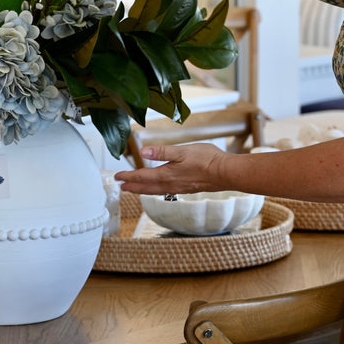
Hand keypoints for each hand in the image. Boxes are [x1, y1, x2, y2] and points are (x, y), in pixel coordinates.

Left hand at [114, 143, 228, 195]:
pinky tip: (158, 189)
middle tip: (121, 186)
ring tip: (134, 189)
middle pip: (146, 188)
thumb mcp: (182, 151)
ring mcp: (179, 188)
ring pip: (155, 191)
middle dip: (132, 187)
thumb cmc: (207, 160)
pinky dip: (155, 191)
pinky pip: (165, 191)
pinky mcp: (187, 188)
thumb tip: (143, 153)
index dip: (128, 177)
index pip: (142, 177)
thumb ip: (162, 152)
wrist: (226, 173)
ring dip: (142, 190)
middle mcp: (171, 184)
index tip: (117, 176)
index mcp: (167, 175)